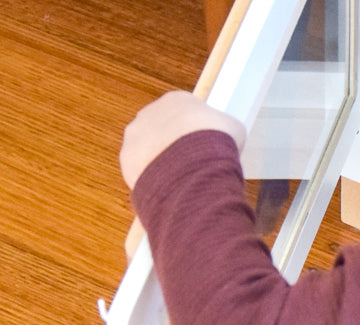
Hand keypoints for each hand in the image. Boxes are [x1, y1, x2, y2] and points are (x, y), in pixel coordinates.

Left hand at [120, 91, 244, 189]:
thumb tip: (226, 136)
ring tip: (177, 182)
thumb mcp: (233, 128)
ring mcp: (135, 136)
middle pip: (161, 132)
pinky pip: (139, 171)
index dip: (193, 135)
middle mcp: (151, 113)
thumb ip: (224, 128)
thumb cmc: (214, 145)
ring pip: (147, 152)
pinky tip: (166, 190)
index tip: (200, 149)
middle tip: (188, 168)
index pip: (181, 116)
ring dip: (159, 165)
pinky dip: (151, 181)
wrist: (194, 168)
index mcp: (175, 100)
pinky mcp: (127, 160)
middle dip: (172, 149)